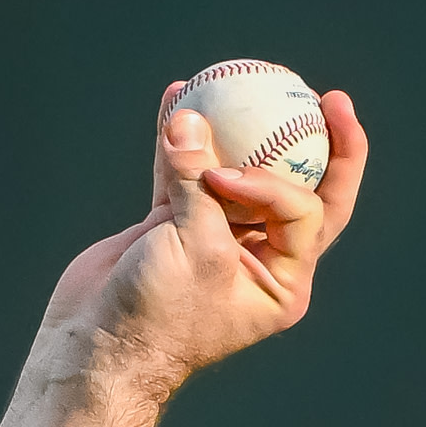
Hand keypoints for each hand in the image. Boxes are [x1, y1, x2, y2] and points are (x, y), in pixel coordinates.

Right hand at [0, 82, 369, 426]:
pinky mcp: (173, 225)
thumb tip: (191, 116)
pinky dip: (180, 137)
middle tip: (328, 99)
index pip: (302, 212)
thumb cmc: (158, 316)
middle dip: (320, 145)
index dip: (271, 182)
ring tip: (244, 80)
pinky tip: (179, 95)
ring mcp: (216, 237)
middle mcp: (258, 258)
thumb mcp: (192, 252)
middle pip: (299, 189)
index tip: (221, 178)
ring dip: (237, 128)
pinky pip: (184, 171)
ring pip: (237, 173)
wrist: (97, 347)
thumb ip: (195, 185)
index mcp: (283, 281)